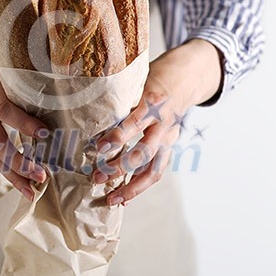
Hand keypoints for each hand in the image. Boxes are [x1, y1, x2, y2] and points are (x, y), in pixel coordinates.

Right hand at [0, 26, 46, 200]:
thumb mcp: (10, 58)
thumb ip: (30, 71)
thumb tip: (66, 80)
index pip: (6, 110)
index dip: (24, 124)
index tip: (45, 133)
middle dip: (19, 164)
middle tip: (42, 177)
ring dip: (12, 175)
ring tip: (31, 192)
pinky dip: (5, 166)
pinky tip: (20, 180)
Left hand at [92, 39, 222, 205]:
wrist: (188, 78)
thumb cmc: (156, 77)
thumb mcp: (138, 79)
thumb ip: (120, 96)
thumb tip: (87, 108)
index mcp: (153, 102)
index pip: (134, 123)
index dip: (117, 137)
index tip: (99, 147)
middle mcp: (163, 123)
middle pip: (144, 152)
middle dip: (119, 168)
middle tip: (96, 177)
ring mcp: (168, 137)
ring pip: (154, 169)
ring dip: (132, 187)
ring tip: (111, 199)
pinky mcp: (170, 146)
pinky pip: (156, 170)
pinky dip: (140, 185)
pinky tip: (125, 196)